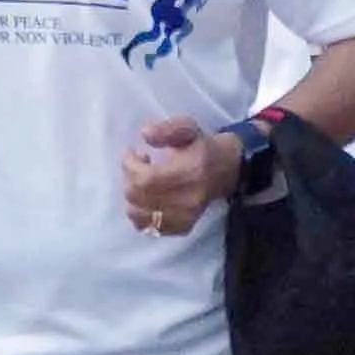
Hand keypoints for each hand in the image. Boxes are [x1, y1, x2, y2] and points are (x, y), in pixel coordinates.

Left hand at [120, 117, 237, 236]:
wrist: (224, 170)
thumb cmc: (201, 147)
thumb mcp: (187, 128)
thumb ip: (166, 129)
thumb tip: (145, 134)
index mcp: (190, 172)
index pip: (145, 179)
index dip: (130, 165)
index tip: (133, 152)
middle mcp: (188, 199)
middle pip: (138, 196)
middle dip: (129, 178)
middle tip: (138, 166)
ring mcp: (185, 217)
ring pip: (138, 214)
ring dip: (132, 196)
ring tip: (142, 182)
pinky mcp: (182, 227)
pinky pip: (148, 227)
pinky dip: (140, 213)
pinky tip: (147, 199)